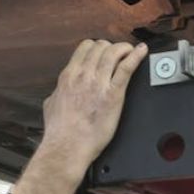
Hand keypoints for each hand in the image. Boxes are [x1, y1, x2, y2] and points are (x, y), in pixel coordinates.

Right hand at [38, 40, 148, 169]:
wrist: (67, 146)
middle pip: (101, 47)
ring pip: (114, 53)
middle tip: (118, 53)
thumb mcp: (51, 104)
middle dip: (111, 47)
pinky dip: (136, 56)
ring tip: (130, 51)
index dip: (97, 46)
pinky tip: (142, 52)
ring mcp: (99, 84)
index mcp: (69, 76)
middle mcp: (83, 75)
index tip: (103, 51)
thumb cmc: (60, 131)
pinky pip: (127, 68)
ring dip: (124, 48)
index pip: (85, 48)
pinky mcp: (113, 95)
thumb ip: (58, 93)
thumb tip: (58, 91)